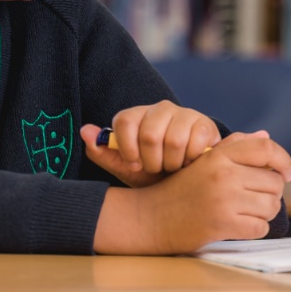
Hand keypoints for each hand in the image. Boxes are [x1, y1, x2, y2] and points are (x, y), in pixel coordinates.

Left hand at [80, 101, 221, 186]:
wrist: (186, 182)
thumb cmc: (151, 175)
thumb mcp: (124, 168)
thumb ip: (102, 152)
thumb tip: (85, 130)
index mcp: (137, 116)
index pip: (125, 121)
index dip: (128, 149)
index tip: (134, 165)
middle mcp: (160, 109)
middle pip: (149, 134)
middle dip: (152, 162)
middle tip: (156, 169)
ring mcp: (185, 113)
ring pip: (173, 140)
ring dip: (172, 164)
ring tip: (173, 168)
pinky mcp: (205, 124)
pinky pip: (195, 143)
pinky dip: (191, 161)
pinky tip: (190, 163)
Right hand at [92, 131, 290, 253]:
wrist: (150, 217)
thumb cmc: (180, 189)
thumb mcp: (203, 161)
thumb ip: (234, 147)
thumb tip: (266, 136)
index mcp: (219, 156)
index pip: (266, 149)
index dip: (283, 160)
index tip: (287, 172)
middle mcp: (224, 174)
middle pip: (274, 182)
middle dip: (271, 192)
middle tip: (257, 198)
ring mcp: (225, 200)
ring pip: (271, 206)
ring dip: (265, 212)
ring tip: (248, 211)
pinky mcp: (223, 224)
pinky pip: (260, 227)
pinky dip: (255, 229)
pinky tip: (240, 226)